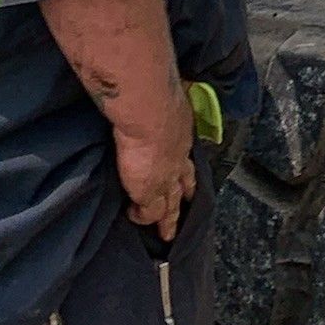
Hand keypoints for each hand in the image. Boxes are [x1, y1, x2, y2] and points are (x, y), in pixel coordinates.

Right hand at [116, 92, 195, 240]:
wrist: (150, 114)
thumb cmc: (156, 98)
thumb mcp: (167, 98)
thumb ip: (163, 102)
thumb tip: (159, 92)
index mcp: (182, 135)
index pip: (186, 155)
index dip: (186, 165)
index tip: (187, 173)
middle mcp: (179, 158)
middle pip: (185, 183)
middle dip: (186, 195)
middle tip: (189, 205)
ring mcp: (167, 179)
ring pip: (170, 205)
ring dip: (169, 218)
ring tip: (168, 232)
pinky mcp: (150, 193)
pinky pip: (148, 213)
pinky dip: (142, 217)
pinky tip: (135, 219)